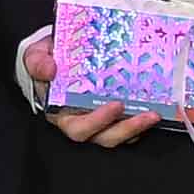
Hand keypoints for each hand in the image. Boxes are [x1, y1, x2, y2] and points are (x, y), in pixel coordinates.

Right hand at [20, 29, 151, 150]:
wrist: (55, 55)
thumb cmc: (47, 61)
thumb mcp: (36, 57)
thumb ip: (38, 62)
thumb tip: (50, 69)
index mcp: (62, 114)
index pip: (78, 129)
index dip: (97, 122)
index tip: (115, 106)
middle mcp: (83, 121)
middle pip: (104, 137)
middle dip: (126, 128)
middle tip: (146, 114)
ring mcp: (101, 119)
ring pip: (119, 134)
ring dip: (138, 127)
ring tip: (155, 114)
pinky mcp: (115, 113)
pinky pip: (130, 124)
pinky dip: (142, 120)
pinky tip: (157, 109)